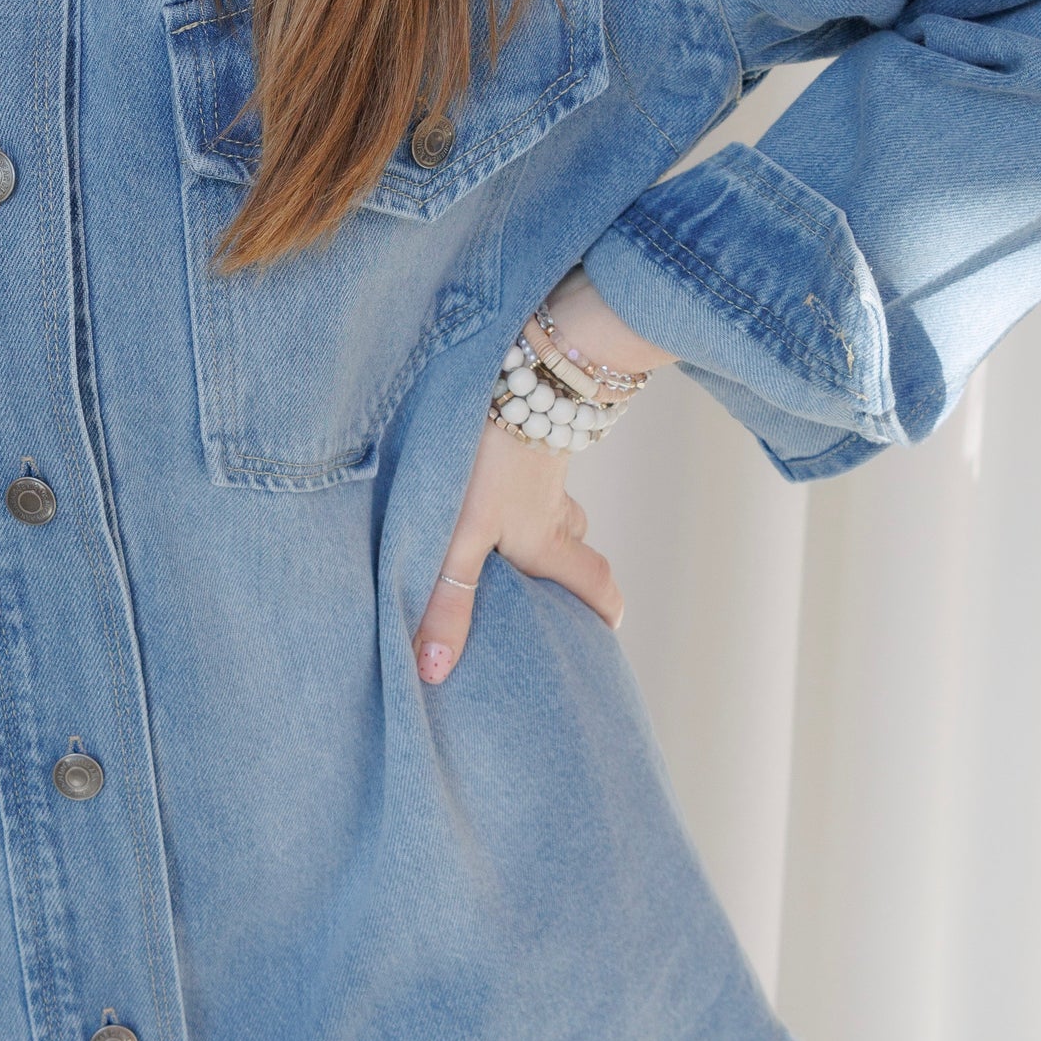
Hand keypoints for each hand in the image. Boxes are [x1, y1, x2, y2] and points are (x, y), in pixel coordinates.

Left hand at [413, 274, 673, 684]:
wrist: (516, 368)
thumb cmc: (487, 459)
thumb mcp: (461, 536)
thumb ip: (448, 600)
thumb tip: (434, 673)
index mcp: (546, 541)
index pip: (594, 584)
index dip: (603, 609)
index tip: (607, 627)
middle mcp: (554, 505)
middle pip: (576, 541)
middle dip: (567, 564)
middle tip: (549, 584)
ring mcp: (545, 464)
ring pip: (554, 500)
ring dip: (540, 516)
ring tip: (507, 532)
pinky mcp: (526, 426)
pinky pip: (531, 463)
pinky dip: (519, 476)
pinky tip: (486, 470)